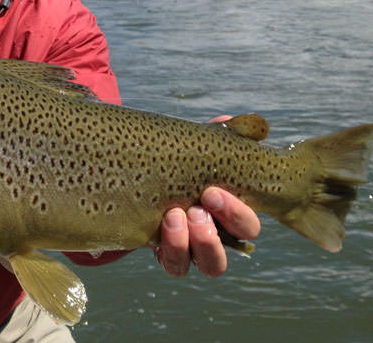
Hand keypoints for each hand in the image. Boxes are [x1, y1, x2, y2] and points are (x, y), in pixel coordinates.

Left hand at [156, 116, 261, 276]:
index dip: (236, 212)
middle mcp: (213, 239)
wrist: (141, 180)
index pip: (246, 227)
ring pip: (203, 265)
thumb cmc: (176, 166)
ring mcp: (190, 252)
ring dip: (189, 244)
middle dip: (212, 233)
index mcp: (227, 216)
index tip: (212, 190)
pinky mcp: (166, 255)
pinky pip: (173, 265)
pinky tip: (159, 226)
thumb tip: (224, 122)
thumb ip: (211, 139)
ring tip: (174, 216)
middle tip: (195, 209)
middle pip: (227, 253)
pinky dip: (169, 249)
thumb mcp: (193, 152)